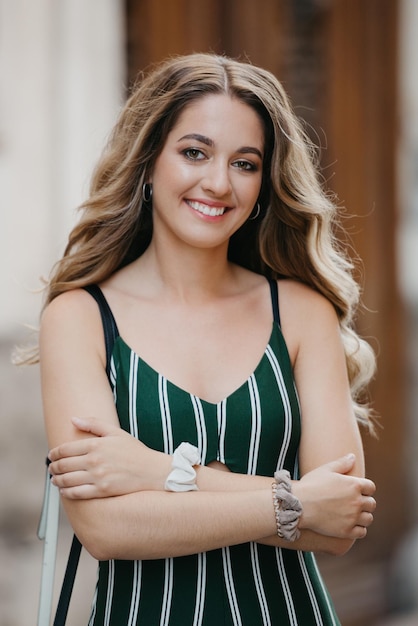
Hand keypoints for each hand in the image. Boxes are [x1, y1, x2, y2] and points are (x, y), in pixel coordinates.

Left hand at [48, 417, 170, 498]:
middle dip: (53, 467)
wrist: (152, 471)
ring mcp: (97, 477)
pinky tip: (65, 491)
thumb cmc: (135, 451)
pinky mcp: (102, 491)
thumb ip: (93, 424)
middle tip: (51, 468)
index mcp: (96, 444)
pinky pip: (77, 493)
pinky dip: (67, 493)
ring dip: (57, 480)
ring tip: (55, 480)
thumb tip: (73, 419)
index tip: (52, 455)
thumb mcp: (116, 432)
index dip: (55, 453)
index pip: (65, 449)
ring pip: (67, 480)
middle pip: (63, 465)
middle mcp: (94, 461)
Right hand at [296, 454, 375, 539]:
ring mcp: (352, 517)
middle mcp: (356, 501)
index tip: (358, 491)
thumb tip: (353, 456)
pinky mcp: (347, 531)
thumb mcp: (325, 470)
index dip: (365, 489)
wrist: (298, 505)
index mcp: (354, 485)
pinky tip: (350, 525)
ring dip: (363, 516)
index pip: (371, 488)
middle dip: (365, 503)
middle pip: (371, 504)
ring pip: (368, 519)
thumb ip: (342, 463)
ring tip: (352, 514)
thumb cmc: (310, 485)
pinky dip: (358, 529)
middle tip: (354, 503)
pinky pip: (361, 532)